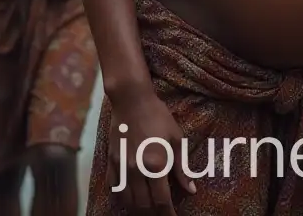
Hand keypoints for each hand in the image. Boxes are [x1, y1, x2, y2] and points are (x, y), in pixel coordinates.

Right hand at [108, 91, 195, 214]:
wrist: (131, 99)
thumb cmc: (158, 116)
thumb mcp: (177, 139)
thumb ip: (182, 168)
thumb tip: (191, 190)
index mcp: (156, 165)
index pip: (161, 201)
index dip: (168, 214)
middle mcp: (137, 169)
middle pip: (143, 205)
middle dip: (154, 214)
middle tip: (162, 214)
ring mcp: (122, 166)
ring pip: (127, 200)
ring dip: (137, 209)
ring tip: (147, 210)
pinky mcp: (111, 160)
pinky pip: (114, 187)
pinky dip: (121, 197)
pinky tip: (129, 198)